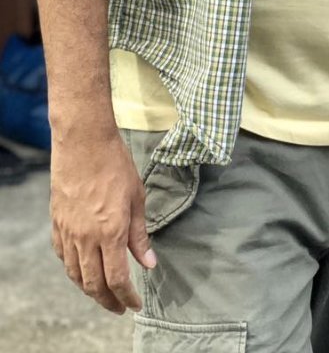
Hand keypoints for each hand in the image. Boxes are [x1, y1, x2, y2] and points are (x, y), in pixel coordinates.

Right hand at [50, 128, 155, 313]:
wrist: (84, 144)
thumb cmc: (115, 166)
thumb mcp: (137, 198)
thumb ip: (140, 235)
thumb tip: (148, 263)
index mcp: (110, 232)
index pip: (117, 279)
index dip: (126, 297)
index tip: (135, 304)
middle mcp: (86, 238)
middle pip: (93, 284)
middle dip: (108, 301)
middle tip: (119, 307)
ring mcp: (68, 232)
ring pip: (75, 275)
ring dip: (90, 290)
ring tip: (103, 294)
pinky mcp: (57, 224)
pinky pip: (63, 257)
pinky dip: (74, 270)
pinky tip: (83, 270)